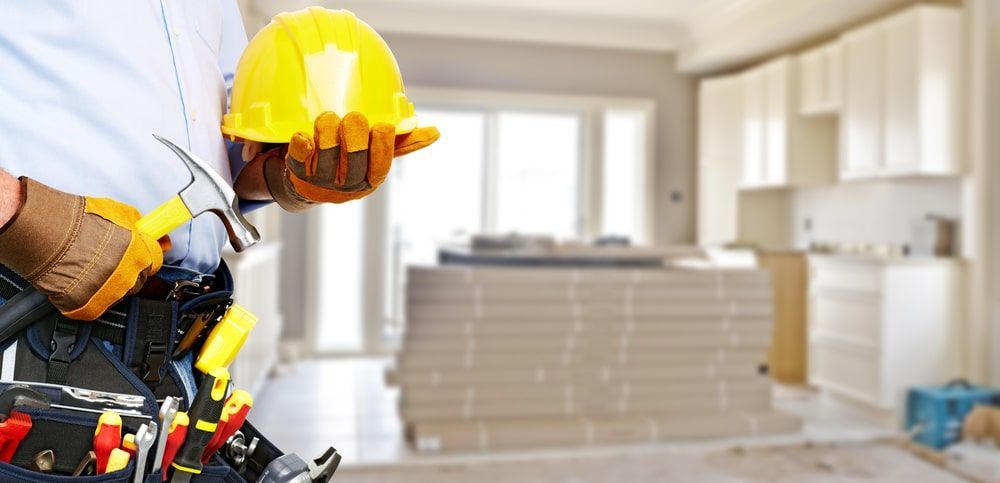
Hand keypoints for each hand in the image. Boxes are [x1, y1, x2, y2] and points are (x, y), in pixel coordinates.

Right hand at [0, 178, 167, 319]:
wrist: (43, 233)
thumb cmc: (75, 220)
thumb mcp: (116, 211)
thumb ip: (137, 224)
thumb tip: (150, 231)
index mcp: (140, 254)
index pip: (155, 261)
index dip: (144, 256)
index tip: (137, 254)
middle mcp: (128, 277)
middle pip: (138, 279)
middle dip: (127, 270)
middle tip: (106, 259)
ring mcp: (109, 294)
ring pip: (118, 294)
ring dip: (108, 285)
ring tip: (88, 268)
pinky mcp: (88, 307)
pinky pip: (95, 306)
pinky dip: (88, 298)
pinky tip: (78, 282)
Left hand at [247, 111, 438, 210]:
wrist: (304, 182)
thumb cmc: (346, 162)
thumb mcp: (375, 154)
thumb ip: (402, 143)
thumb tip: (435, 133)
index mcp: (369, 180)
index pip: (380, 166)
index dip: (382, 144)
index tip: (382, 125)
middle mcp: (346, 186)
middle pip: (355, 157)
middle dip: (355, 131)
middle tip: (354, 116)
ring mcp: (320, 182)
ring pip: (326, 152)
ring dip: (328, 128)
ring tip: (329, 118)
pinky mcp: (295, 175)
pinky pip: (297, 157)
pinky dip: (301, 143)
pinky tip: (304, 135)